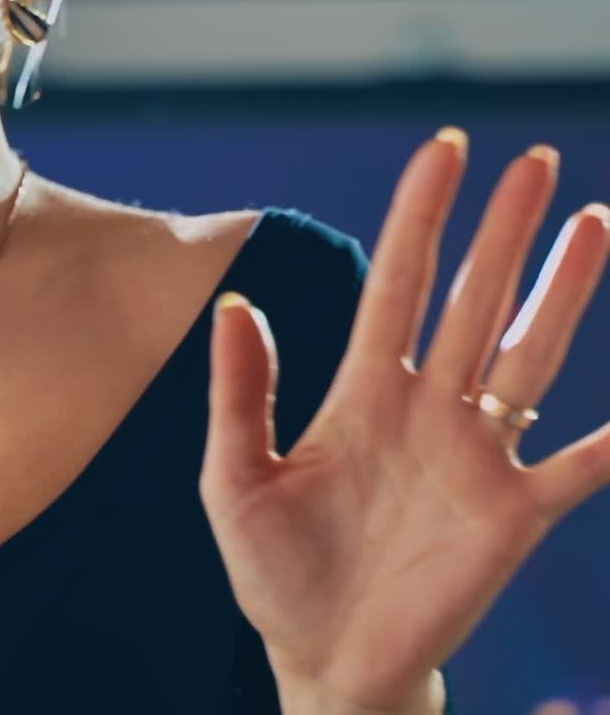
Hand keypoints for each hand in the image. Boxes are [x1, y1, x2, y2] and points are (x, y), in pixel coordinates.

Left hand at [199, 129, 609, 712]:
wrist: (320, 658)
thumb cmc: (272, 566)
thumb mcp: (233, 477)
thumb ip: (238, 392)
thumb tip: (235, 302)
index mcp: (361, 389)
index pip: (397, 279)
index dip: (420, 213)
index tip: (445, 148)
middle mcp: (425, 406)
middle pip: (471, 298)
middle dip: (504, 230)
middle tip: (537, 160)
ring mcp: (475, 456)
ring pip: (527, 356)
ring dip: (564, 294)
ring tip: (595, 223)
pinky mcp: (512, 516)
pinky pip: (580, 468)